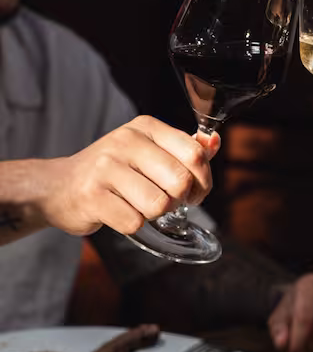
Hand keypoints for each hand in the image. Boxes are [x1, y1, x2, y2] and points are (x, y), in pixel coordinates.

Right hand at [37, 116, 219, 236]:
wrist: (59, 186)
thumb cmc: (112, 171)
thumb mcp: (148, 151)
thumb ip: (184, 149)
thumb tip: (214, 141)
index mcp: (145, 127)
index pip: (194, 154)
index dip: (203, 181)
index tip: (193, 191)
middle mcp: (126, 142)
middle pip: (180, 181)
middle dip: (179, 200)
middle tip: (166, 202)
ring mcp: (106, 168)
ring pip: (159, 205)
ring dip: (154, 214)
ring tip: (138, 206)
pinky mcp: (93, 196)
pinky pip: (134, 222)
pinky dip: (131, 224)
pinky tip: (119, 212)